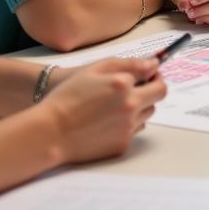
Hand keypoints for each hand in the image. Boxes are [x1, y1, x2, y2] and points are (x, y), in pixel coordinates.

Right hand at [41, 57, 166, 163]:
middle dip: (153, 89)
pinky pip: (134, 130)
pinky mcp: (122, 145)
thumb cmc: (67, 97)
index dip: (153, 75)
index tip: (148, 75)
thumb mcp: (94, 69)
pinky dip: (128, 124)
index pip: (155, 77)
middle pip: (159, 95)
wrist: (49, 132)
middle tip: (140, 87)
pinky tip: (108, 121)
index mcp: (124, 85)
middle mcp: (130, 106)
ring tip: (117, 105)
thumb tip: (153, 64)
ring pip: (148, 113)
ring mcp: (127, 127)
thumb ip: (128, 64)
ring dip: (140, 106)